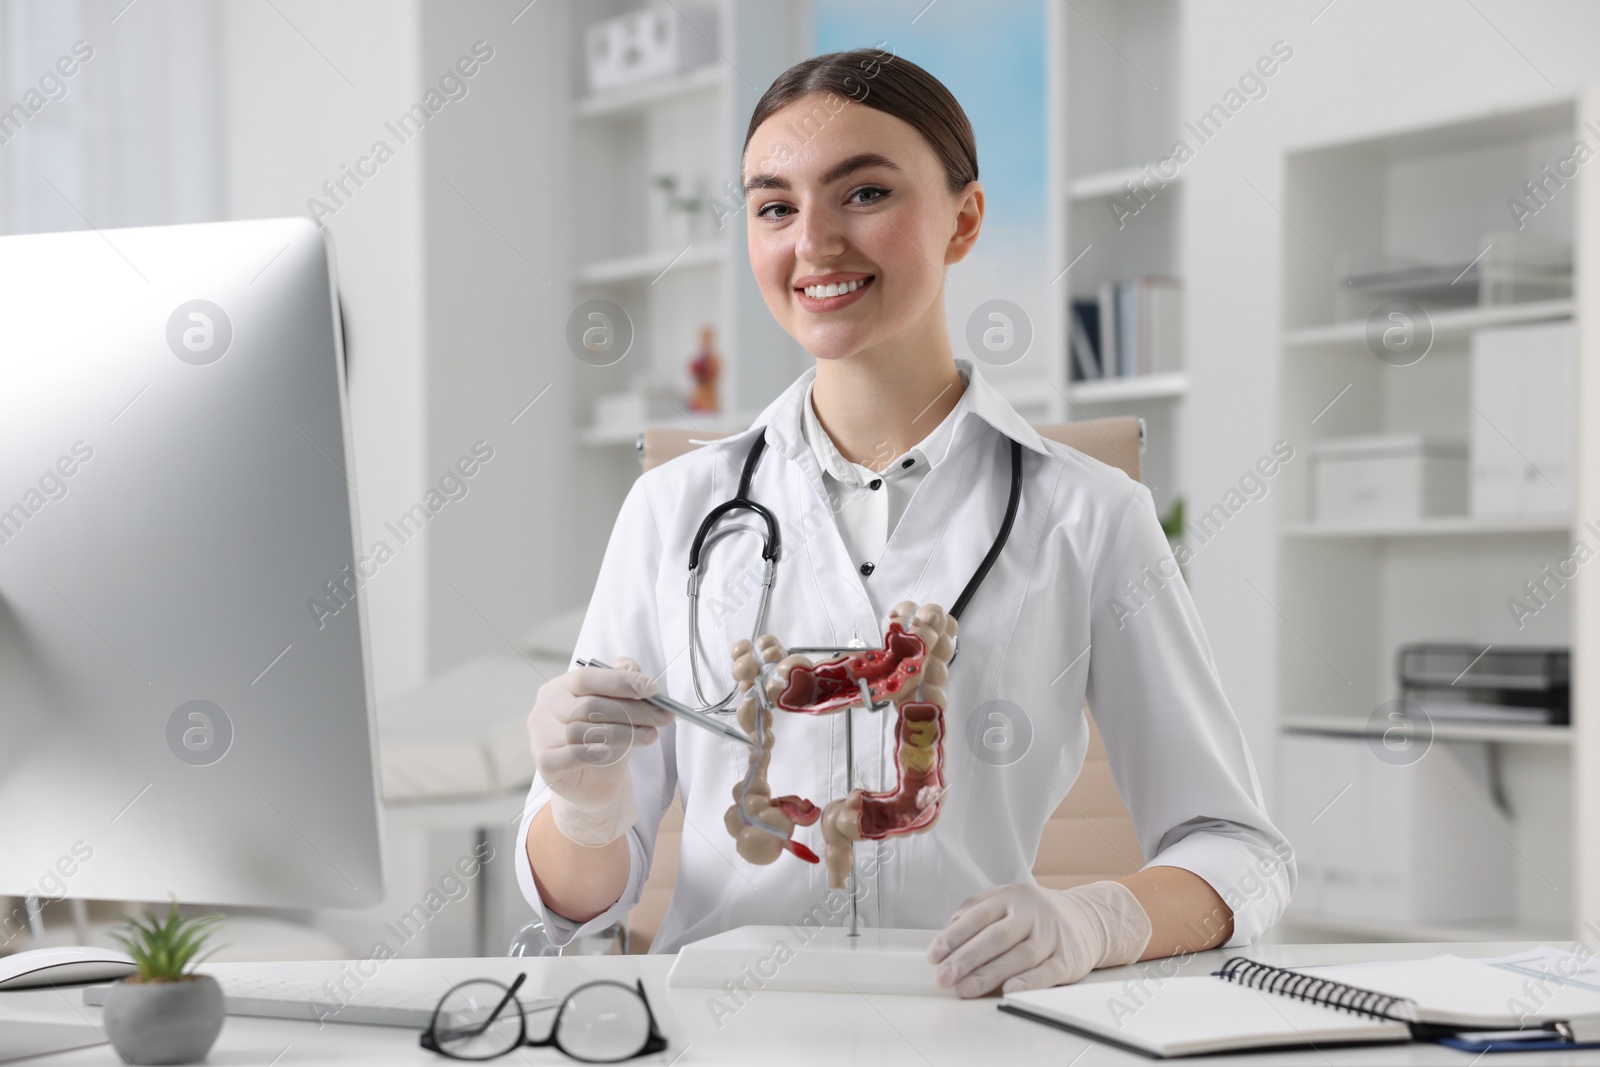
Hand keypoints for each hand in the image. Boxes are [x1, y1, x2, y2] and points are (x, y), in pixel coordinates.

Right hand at [527, 658, 672, 846]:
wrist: (592, 784)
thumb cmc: (603, 740)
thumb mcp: (617, 709)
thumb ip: (621, 684)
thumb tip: (632, 667)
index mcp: (560, 687)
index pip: (588, 677)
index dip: (621, 681)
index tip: (652, 687)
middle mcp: (545, 708)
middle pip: (590, 705)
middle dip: (632, 710)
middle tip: (662, 716)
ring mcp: (541, 735)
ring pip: (585, 731)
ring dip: (625, 733)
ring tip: (649, 736)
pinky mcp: (545, 762)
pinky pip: (573, 755)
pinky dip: (595, 753)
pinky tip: (612, 753)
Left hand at [927, 881, 1151, 997]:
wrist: (1088, 917)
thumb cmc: (1036, 914)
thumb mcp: (1006, 901)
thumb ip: (975, 911)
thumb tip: (949, 929)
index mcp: (1010, 897)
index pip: (977, 917)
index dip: (953, 937)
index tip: (934, 957)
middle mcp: (1031, 913)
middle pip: (996, 937)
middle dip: (966, 959)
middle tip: (944, 978)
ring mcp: (1052, 934)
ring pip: (1019, 956)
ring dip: (990, 975)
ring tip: (966, 990)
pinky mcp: (1070, 957)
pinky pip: (1048, 971)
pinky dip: (1029, 982)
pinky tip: (1010, 991)